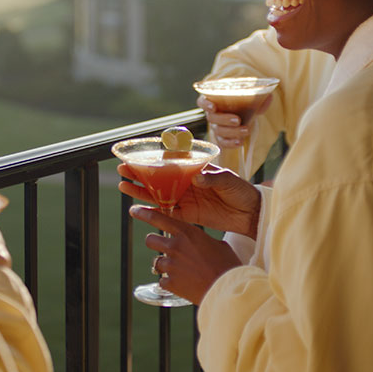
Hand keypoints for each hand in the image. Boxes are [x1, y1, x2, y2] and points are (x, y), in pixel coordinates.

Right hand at [118, 163, 261, 237]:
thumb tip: (197, 178)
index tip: (136, 155)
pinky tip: (138, 209)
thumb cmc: (241, 190)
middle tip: (121, 170)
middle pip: (158, 178)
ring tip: (123, 186)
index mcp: (194, 170)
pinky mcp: (188, 216)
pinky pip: (167, 214)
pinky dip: (153, 212)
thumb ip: (213, 178)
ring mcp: (186, 199)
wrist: (251, 213)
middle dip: (139, 174)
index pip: (169, 163)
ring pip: (158, 195)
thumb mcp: (229, 179)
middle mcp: (186, 183)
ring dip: (141, 192)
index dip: (152, 160)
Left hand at [131, 206, 242, 304]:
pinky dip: (170, 283)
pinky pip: (162, 280)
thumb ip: (202, 240)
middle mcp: (175, 246)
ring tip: (180, 271)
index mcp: (187, 233)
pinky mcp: (170, 283)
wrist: (227, 289)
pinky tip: (183, 284)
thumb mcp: (217, 245)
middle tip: (165, 250)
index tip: (134, 210)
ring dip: (164, 266)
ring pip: (155, 262)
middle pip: (150, 240)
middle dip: (155, 244)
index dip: (144, 214)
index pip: (159, 218)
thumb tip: (199, 243)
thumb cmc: (227, 265)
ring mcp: (171, 265)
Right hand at [197, 93, 272, 147]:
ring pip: (218, 131)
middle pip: (211, 118)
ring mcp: (216, 127)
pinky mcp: (222, 137)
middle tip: (237, 120)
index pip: (202, 101)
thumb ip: (259, 96)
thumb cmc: (243, 101)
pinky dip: (231, 143)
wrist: (246, 112)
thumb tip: (269, 96)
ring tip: (246, 130)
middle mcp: (212, 114)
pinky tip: (240, 142)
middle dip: (224, 119)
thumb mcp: (251, 96)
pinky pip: (223, 142)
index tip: (213, 107)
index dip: (205, 104)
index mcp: (214, 100)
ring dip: (231, 131)